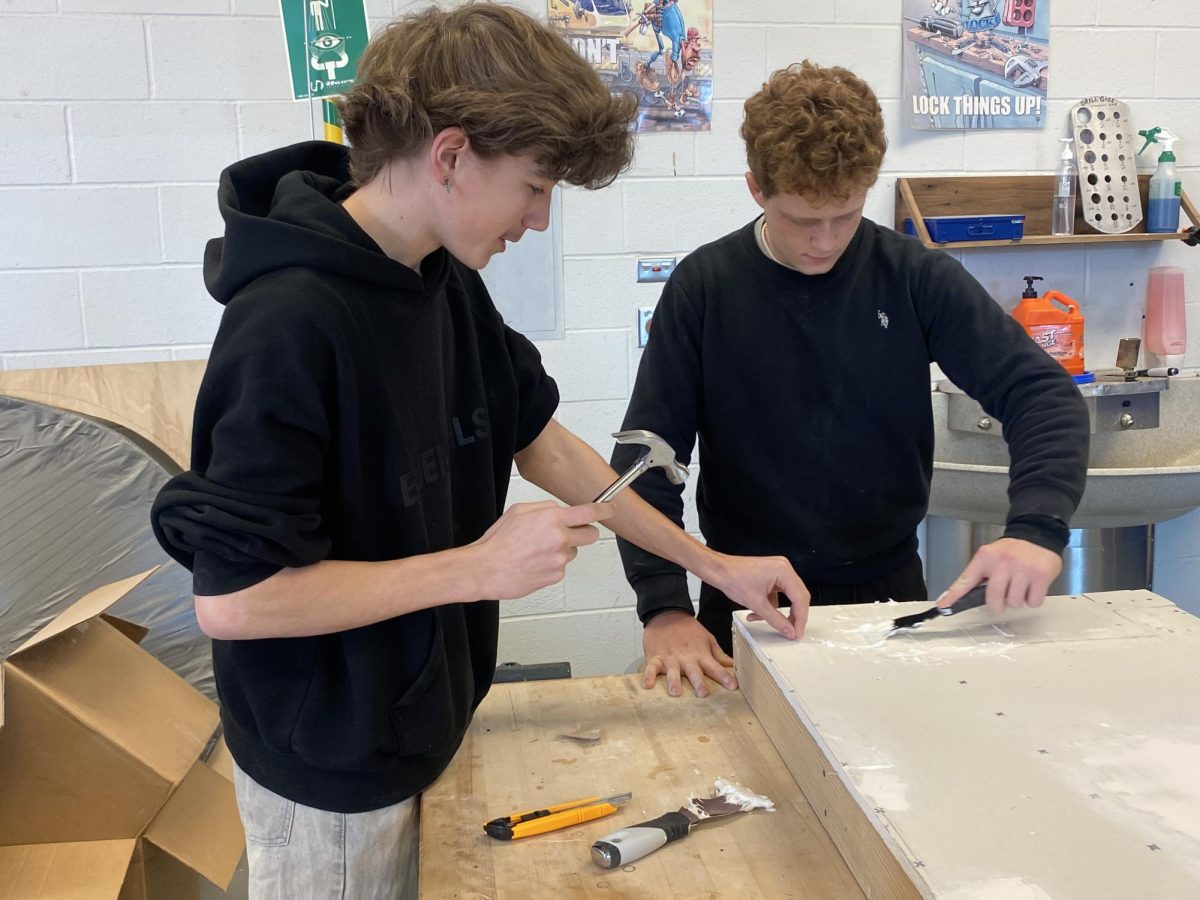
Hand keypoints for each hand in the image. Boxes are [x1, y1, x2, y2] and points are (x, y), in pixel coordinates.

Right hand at [470, 501, 612, 599]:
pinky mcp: (555, 576)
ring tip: (537, 551)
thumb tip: (560, 511)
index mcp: (551, 519)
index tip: (611, 509)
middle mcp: (559, 539)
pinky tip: (534, 563)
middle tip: (567, 532)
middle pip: (590, 534)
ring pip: (573, 551)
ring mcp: (559, 560)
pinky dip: (552, 564)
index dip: (605, 510)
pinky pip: (561, 566)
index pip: (589, 512)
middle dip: (583, 531)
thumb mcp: (519, 511)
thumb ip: (545, 508)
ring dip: (562, 549)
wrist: (486, 569)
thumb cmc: (498, 542)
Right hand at [642, 611, 735, 697]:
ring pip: (672, 671)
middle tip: (703, 694)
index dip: (724, 677)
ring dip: (674, 682)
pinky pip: (651, 667)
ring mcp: (670, 657)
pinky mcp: (655, 657)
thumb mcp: (707, 639)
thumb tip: (733, 665)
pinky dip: (648, 676)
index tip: (733, 687)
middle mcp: (686, 658)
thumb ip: (718, 655)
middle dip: (698, 683)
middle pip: (694, 672)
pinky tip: (647, 685)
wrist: (666, 613)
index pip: (715, 667)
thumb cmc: (688, 629)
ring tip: (675, 693)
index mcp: (701, 654)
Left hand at [712, 552, 808, 639]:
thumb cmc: (734, 579)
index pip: (800, 598)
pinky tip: (757, 613)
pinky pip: (777, 594)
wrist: (719, 571)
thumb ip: (776, 620)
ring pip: (787, 597)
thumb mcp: (757, 604)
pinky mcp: (771, 576)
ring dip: (778, 612)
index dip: (800, 618)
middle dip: (793, 616)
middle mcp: (784, 568)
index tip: (797, 632)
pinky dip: (770, 605)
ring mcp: (778, 571)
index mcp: (784, 571)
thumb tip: (790, 630)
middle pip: (797, 597)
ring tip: (770, 622)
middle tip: (791, 632)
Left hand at [936, 537, 1061, 612]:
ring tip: (1020, 585)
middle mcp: (1003, 562)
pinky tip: (1032, 586)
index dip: (954, 595)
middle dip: (997, 604)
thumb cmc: (1011, 551)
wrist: (1038, 534)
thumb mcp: (990, 556)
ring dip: (1017, 600)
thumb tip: (958, 598)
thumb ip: (978, 575)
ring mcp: (1023, 569)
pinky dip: (1032, 599)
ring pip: (1014, 603)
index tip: (943, 606)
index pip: (966, 579)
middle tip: (1002, 598)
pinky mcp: (1041, 576)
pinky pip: (1033, 602)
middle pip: (993, 599)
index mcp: (985, 557)